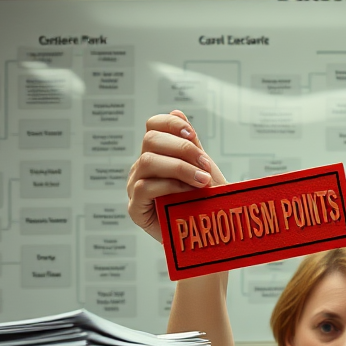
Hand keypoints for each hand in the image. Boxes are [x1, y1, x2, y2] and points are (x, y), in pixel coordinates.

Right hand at [126, 110, 227, 242]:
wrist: (210, 236)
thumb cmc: (207, 202)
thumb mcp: (202, 168)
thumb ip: (190, 144)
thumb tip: (176, 110)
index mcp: (158, 154)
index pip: (153, 126)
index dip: (171, 124)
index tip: (192, 134)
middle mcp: (142, 168)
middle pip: (150, 140)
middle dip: (182, 149)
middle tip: (205, 165)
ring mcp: (135, 187)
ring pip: (147, 162)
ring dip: (180, 168)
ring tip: (202, 181)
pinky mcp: (135, 209)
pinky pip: (144, 187)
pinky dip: (169, 186)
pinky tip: (187, 193)